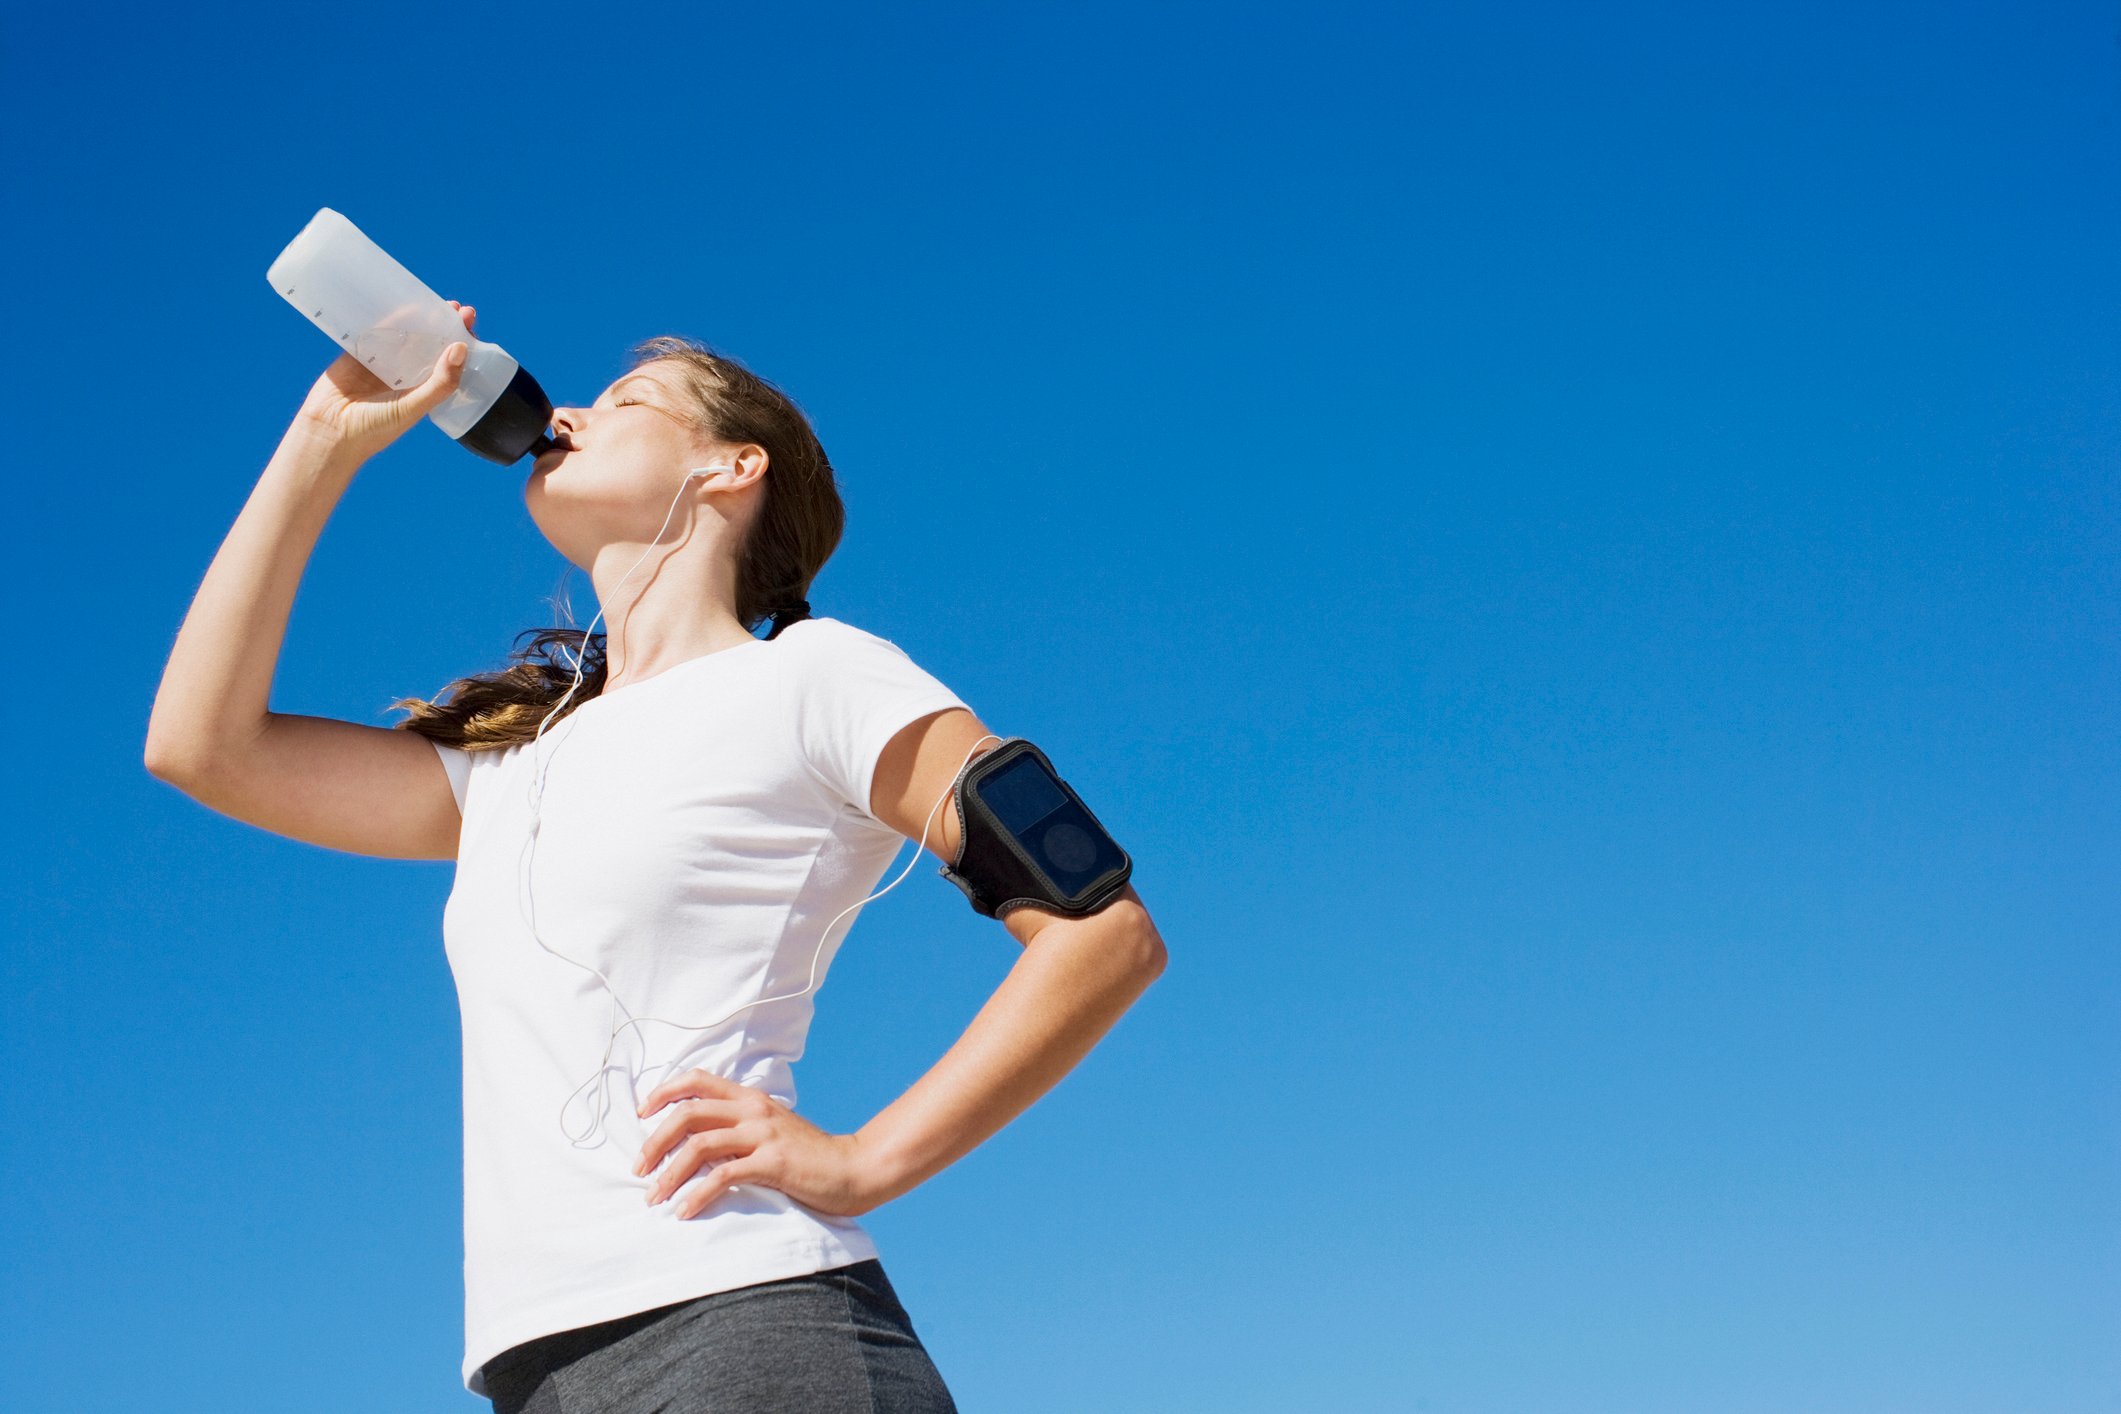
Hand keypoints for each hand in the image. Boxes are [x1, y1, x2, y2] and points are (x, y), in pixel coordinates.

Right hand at [289, 299, 476, 463]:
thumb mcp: (412, 408)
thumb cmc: (374, 430)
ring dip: (419, 318)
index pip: (448, 361)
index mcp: (424, 389)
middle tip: (456, 307)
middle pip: (430, 343)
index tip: (469, 321)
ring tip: (432, 301)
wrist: (328, 432)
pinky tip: (399, 303)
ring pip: (405, 335)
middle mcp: (406, 374)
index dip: (460, 341)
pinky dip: (386, 317)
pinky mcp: (359, 354)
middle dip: (444, 324)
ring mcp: (383, 363)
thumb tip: (462, 348)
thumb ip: (439, 383)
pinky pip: (375, 330)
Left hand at [634, 1069, 884, 1219]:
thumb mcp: (773, 1131)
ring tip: (653, 1197)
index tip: (641, 1114)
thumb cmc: (810, 1157)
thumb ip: (741, 1129)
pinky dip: (697, 1194)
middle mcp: (754, 1110)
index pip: (698, 1080)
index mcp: (751, 1098)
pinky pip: (723, 1175)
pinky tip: (685, 1211)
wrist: (855, 1168)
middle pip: (688, 1112)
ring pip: (699, 1144)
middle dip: (654, 1140)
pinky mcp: (773, 1161)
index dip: (664, 1092)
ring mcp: (763, 1134)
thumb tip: (698, 1143)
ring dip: (669, 1173)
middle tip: (638, 1169)